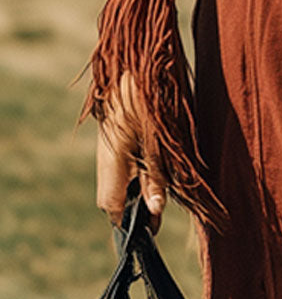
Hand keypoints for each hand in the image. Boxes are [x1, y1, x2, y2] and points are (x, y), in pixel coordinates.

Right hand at [95, 70, 165, 230]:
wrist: (136, 64)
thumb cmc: (148, 101)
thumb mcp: (158, 143)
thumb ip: (156, 179)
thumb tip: (155, 211)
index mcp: (111, 162)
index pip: (113, 209)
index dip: (130, 225)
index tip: (148, 234)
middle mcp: (105, 160)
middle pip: (115, 200)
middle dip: (136, 212)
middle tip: (158, 219)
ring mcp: (108, 151)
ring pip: (121, 185)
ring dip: (139, 195)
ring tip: (159, 200)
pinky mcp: (115, 143)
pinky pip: (124, 170)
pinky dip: (138, 179)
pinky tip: (155, 178)